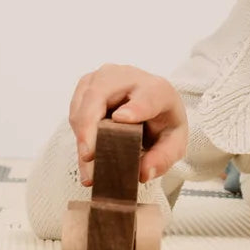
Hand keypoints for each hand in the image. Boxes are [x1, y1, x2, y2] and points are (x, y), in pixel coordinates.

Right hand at [68, 64, 186, 185]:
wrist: (151, 104)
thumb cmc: (161, 120)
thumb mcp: (174, 142)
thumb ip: (163, 157)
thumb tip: (143, 172)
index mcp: (156, 90)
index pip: (147, 96)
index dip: (134, 108)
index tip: (121, 119)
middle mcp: (127, 76)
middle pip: (99, 95)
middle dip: (89, 126)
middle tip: (88, 156)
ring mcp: (102, 79)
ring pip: (82, 105)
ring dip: (81, 137)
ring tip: (88, 168)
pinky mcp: (85, 87)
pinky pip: (75, 111)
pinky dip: (78, 136)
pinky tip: (86, 157)